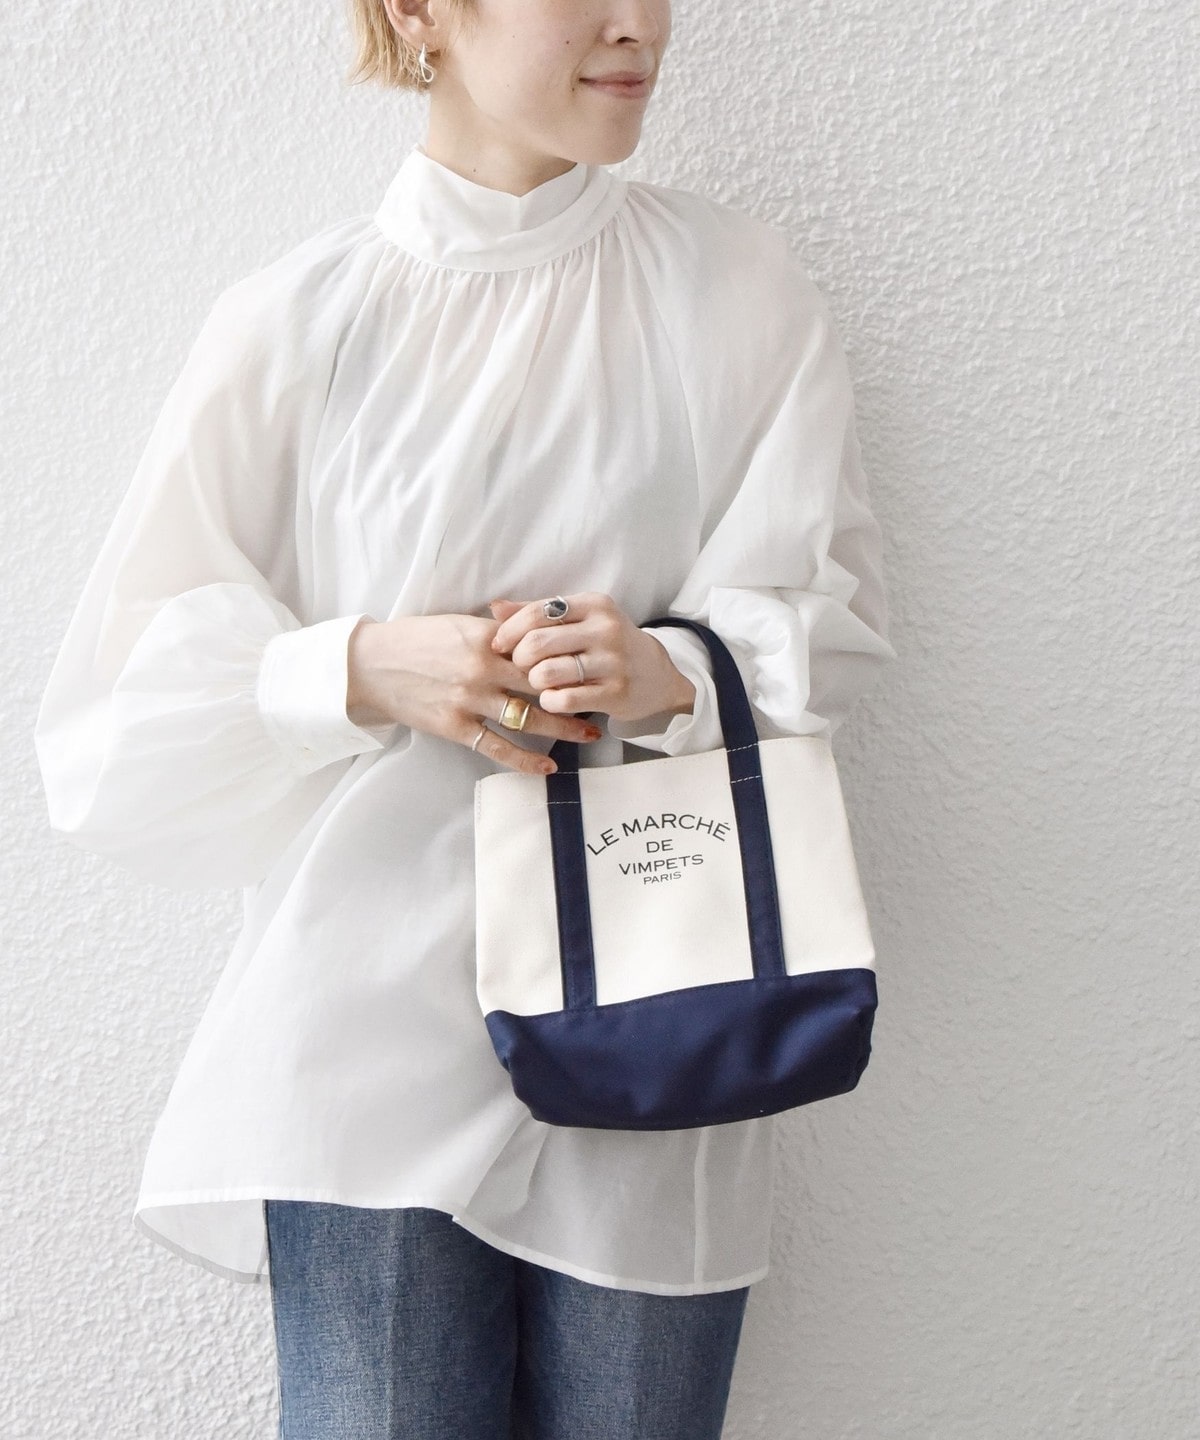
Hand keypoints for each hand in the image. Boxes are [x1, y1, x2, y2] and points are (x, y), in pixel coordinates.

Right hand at [346, 613, 602, 774]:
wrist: (372, 665)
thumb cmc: (416, 640)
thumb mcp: (458, 624)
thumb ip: (497, 631)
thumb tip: (532, 630)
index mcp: (486, 638)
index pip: (540, 649)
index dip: (569, 659)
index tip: (594, 666)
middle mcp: (482, 669)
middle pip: (543, 685)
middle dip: (577, 694)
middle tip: (607, 701)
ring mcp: (469, 701)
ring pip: (527, 718)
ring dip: (562, 728)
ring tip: (589, 735)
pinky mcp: (455, 727)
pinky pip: (497, 748)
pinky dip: (525, 760)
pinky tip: (548, 767)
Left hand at [488, 593, 695, 724]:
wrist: (655, 675)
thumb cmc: (606, 645)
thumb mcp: (580, 620)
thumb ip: (537, 613)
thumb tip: (495, 607)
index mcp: (594, 604)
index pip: (538, 612)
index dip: (510, 631)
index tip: (499, 646)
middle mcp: (605, 629)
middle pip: (538, 643)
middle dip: (519, 659)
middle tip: (522, 667)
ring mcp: (613, 662)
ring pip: (548, 673)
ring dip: (534, 682)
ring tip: (540, 682)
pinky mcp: (616, 693)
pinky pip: (564, 700)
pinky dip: (550, 702)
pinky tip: (553, 699)